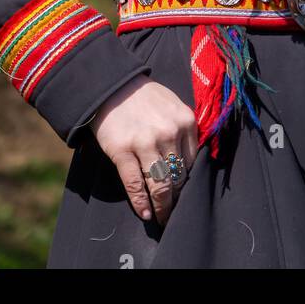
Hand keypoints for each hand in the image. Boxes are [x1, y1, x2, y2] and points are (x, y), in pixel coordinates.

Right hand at [90, 74, 199, 226]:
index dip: (188, 182)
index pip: (193, 162)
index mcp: (185, 121)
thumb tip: (187, 164)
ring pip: (160, 185)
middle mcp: (168, 133)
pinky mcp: (122, 151)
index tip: (184, 194)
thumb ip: (183, 131)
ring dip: (162, 207)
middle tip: (175, 213)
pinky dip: (140, 202)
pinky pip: (135, 184)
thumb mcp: (173, 106)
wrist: (112, 85)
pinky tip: (144, 213)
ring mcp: (145, 143)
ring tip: (162, 218)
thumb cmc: (144, 97)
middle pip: (178, 177)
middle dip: (177, 199)